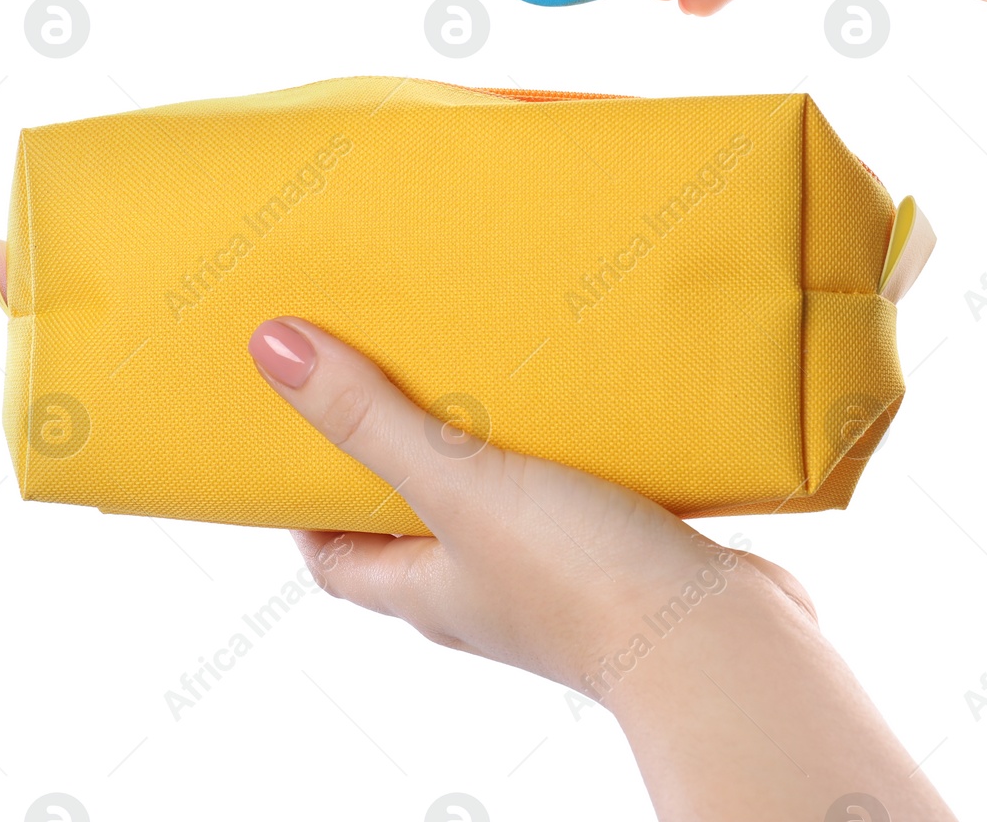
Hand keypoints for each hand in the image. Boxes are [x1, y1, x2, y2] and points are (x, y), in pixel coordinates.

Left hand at [244, 316, 956, 820]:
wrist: (715, 636)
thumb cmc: (579, 579)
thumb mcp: (458, 486)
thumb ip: (372, 420)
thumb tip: (272, 350)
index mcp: (429, 592)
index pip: (338, 559)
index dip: (306, 508)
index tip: (299, 439)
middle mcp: (485, 592)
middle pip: (416, 527)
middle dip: (398, 460)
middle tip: (391, 375)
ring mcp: (556, 578)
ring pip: (499, 507)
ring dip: (487, 451)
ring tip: (485, 368)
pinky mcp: (621, 555)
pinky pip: (573, 494)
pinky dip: (563, 452)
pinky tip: (580, 402)